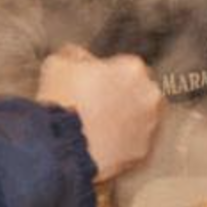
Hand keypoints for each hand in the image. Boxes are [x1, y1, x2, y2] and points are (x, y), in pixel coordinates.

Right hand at [37, 44, 164, 182]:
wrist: (59, 148)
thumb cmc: (60, 104)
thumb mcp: (57, 66)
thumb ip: (74, 56)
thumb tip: (77, 56)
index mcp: (133, 69)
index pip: (126, 67)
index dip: (108, 77)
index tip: (94, 87)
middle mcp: (149, 95)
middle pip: (139, 92)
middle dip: (122, 98)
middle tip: (97, 108)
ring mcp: (149, 125)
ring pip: (141, 118)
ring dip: (125, 121)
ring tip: (98, 129)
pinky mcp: (143, 151)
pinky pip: (135, 144)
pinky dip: (123, 144)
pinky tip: (103, 145)